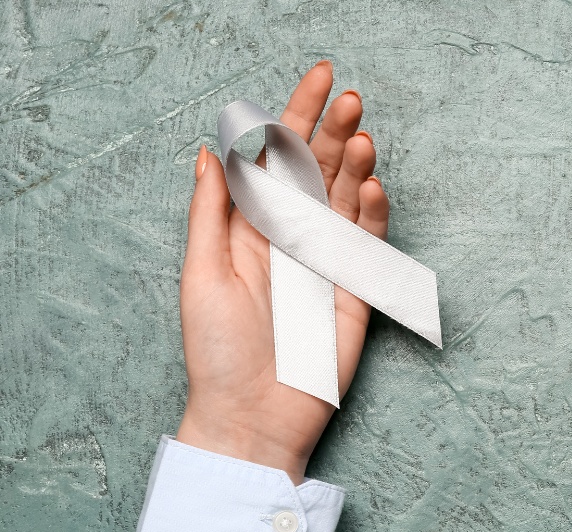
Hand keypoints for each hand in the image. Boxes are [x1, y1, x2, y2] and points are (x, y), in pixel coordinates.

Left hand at [175, 61, 387, 483]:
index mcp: (251, 227)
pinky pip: (367, 245)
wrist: (252, 416)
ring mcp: (326, 262)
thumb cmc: (217, 351)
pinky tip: (370, 188)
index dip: (296, 114)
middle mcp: (292, 237)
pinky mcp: (355, 292)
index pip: (278, 159)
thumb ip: (212, 211)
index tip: (320, 76)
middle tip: (351, 98)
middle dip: (334, 130)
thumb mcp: (200, 273)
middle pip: (319, 170)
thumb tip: (211, 150)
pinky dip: (371, 215)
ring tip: (361, 136)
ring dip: (355, 165)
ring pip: (347, 200)